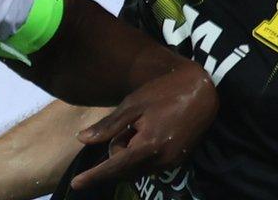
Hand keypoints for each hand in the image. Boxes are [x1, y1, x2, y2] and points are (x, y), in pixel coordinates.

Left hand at [69, 63, 216, 189]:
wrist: (202, 92)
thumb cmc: (164, 92)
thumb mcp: (133, 104)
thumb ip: (109, 126)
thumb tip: (82, 139)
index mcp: (148, 145)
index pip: (115, 166)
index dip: (94, 176)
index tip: (76, 184)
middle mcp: (161, 159)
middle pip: (125, 170)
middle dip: (117, 153)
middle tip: (128, 128)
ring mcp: (172, 162)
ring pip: (137, 169)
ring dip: (130, 154)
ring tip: (141, 127)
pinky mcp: (179, 160)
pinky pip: (151, 166)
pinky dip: (142, 155)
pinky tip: (149, 133)